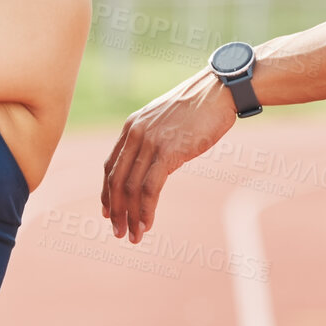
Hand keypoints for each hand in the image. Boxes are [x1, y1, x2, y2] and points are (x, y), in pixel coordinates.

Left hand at [101, 70, 237, 242]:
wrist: (219, 90)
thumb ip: (155, 139)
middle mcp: (136, 134)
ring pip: (130, 187)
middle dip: (115, 210)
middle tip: (118, 231)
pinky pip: (149, 188)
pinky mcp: (168, 151)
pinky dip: (145, 210)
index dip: (106, 192)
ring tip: (133, 235)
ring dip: (130, 216)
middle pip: (115, 180)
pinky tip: (147, 224)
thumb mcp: (167, 120)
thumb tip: (156, 161)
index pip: (110, 165)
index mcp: (132, 126)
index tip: (108, 211)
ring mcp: (151, 142)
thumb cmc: (200, 106)